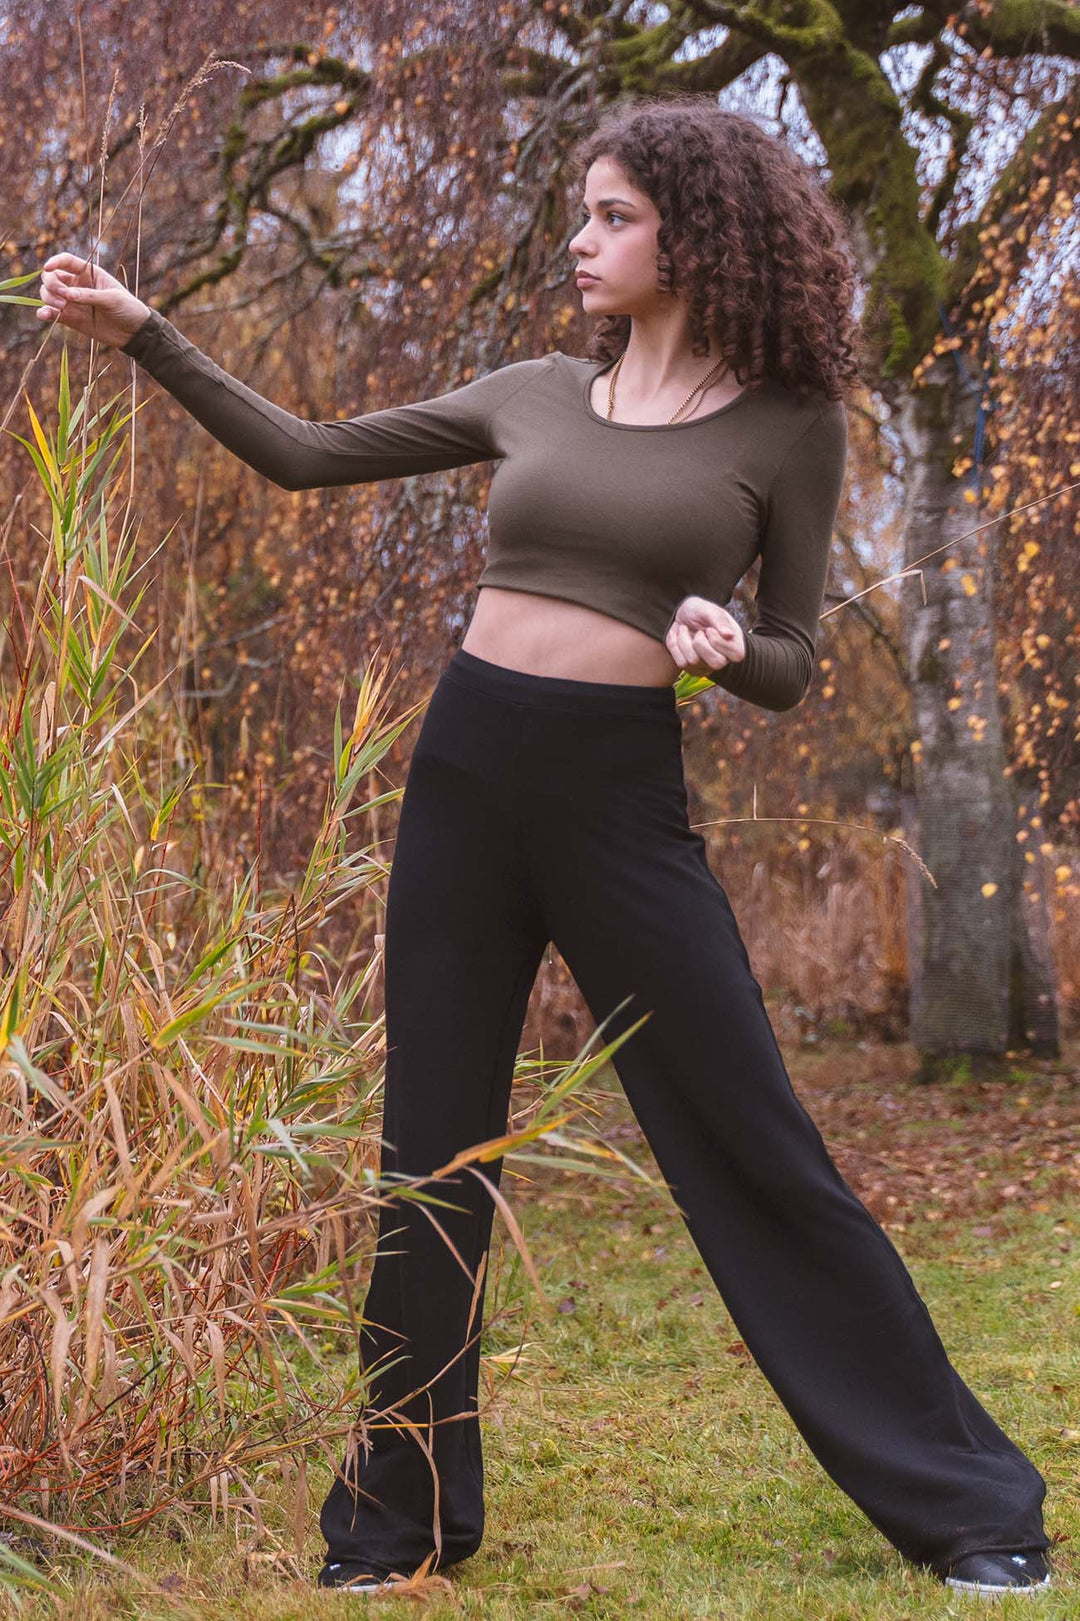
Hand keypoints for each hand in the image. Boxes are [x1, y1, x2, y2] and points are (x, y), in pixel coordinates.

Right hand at [36, 253, 150, 349]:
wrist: (134, 333)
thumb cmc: (128, 309)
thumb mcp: (112, 299)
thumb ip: (89, 296)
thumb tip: (67, 295)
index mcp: (88, 273)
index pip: (66, 261)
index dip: (54, 262)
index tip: (47, 268)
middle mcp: (76, 285)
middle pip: (51, 277)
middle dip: (52, 284)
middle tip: (64, 296)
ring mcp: (71, 302)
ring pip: (48, 293)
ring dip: (49, 298)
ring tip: (63, 308)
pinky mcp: (69, 318)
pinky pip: (50, 313)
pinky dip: (44, 313)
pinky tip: (44, 315)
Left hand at [665, 594, 746, 677]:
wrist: (682, 615)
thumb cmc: (700, 611)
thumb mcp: (709, 609)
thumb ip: (719, 620)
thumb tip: (729, 634)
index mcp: (735, 644)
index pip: (736, 655)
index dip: (718, 641)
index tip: (709, 629)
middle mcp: (723, 659)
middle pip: (717, 663)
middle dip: (700, 643)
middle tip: (698, 632)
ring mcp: (707, 667)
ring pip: (694, 662)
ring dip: (684, 640)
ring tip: (684, 629)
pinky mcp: (692, 669)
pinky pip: (681, 663)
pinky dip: (675, 646)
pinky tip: (679, 637)